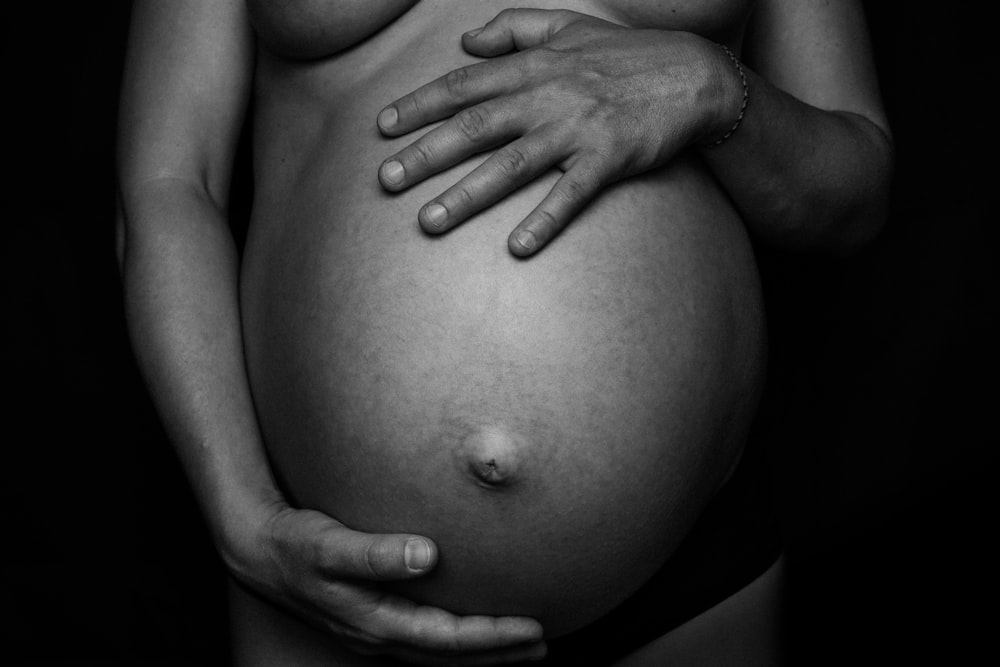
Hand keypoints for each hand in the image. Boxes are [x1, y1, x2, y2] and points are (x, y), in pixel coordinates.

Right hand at [225, 499, 545, 664]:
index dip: (492, 636)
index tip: (532, 627)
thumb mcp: (329, 546)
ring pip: (439, 654)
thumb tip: (427, 555)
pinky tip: (469, 628)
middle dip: (498, 654)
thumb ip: (376, 552)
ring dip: (481, 652)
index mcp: (375, 621)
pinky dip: (456, 641)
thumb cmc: (295, 546)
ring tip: (520, 645)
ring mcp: (375, 631)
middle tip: (542, 646)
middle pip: (450, 656)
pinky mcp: (373, 618)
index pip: (447, 638)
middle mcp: (378, 634)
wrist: (260, 553)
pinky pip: (426, 640)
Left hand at [377, 9, 738, 255]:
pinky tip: (517, 247)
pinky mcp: (609, 157)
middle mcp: (547, 95)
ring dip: (467, 195)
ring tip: (429, 222)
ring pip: (511, 164)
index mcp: (533, 65)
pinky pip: (571, 193)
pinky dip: (545, 219)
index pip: (463, 86)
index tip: (383, 128)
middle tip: (385, 182)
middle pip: (474, 127)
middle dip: (424, 154)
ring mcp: (577, 128)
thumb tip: (467, 38)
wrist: (695, 75)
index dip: (420, 105)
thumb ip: (514, 27)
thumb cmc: (627, 53)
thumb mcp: (568, 24)